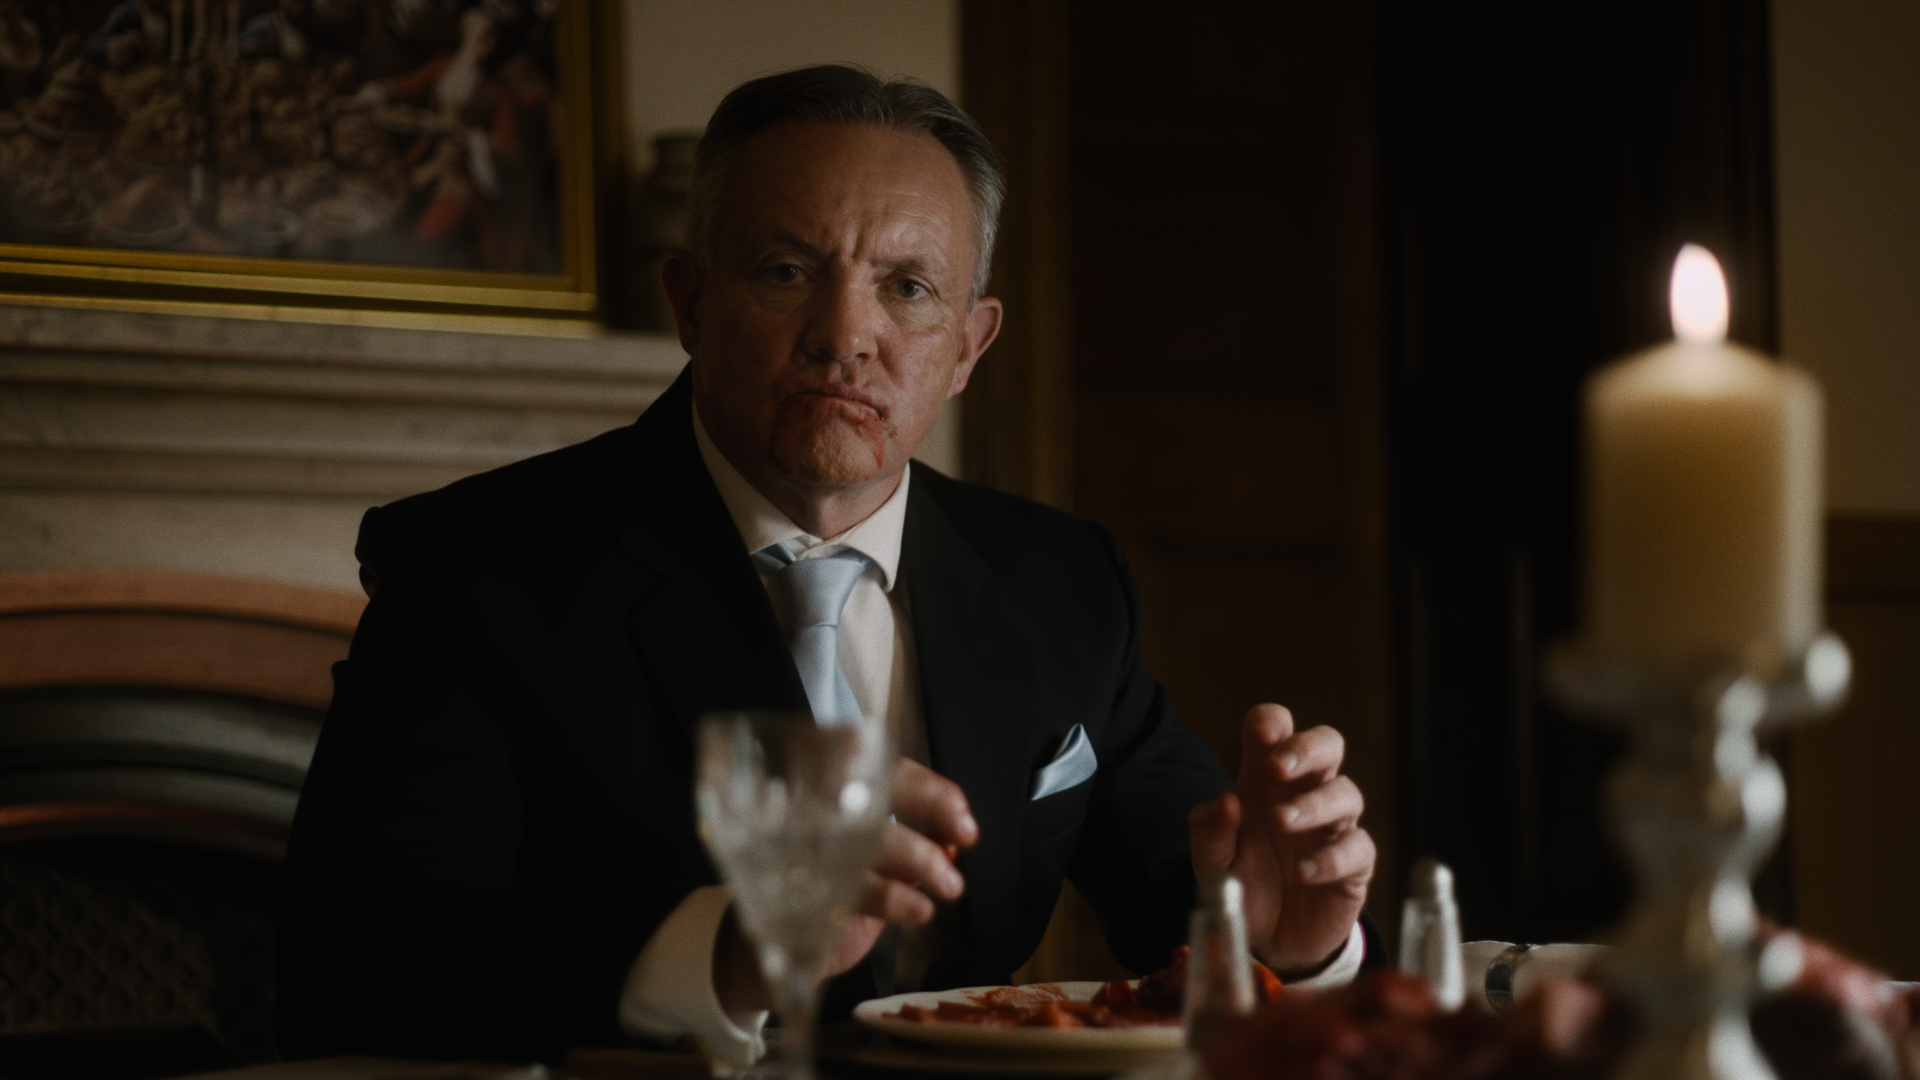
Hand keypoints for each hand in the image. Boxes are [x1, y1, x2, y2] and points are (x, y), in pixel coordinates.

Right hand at [715, 757, 977, 1011]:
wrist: (758, 950)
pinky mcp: (797, 890)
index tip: (962, 816)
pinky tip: (919, 909)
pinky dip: (896, 898)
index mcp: (829, 793)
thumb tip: (954, 841)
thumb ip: (908, 849)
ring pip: (869, 838)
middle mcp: (811, 810)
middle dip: (930, 809)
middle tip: (964, 837)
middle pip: (876, 791)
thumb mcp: (866, 867)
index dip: (930, 790)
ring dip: (922, 860)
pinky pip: (855, 888)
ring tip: (951, 885)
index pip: (885, 771)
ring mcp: (800, 849)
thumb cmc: (817, 895)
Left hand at [1188, 703, 1373, 972]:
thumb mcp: (1211, 861)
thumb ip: (1209, 830)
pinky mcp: (1354, 865)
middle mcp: (1303, 793)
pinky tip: (1303, 872)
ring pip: (1347, 793)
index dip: (1271, 723)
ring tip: (1281, 821)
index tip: (1260, 735)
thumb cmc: (1242, 882)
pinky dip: (1332, 857)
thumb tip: (1226, 801)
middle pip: (1328, 744)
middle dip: (1306, 748)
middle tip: (1278, 767)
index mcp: (1265, 778)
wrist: (1267, 939)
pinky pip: (1358, 848)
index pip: (1277, 728)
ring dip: (1313, 804)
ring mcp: (1333, 827)